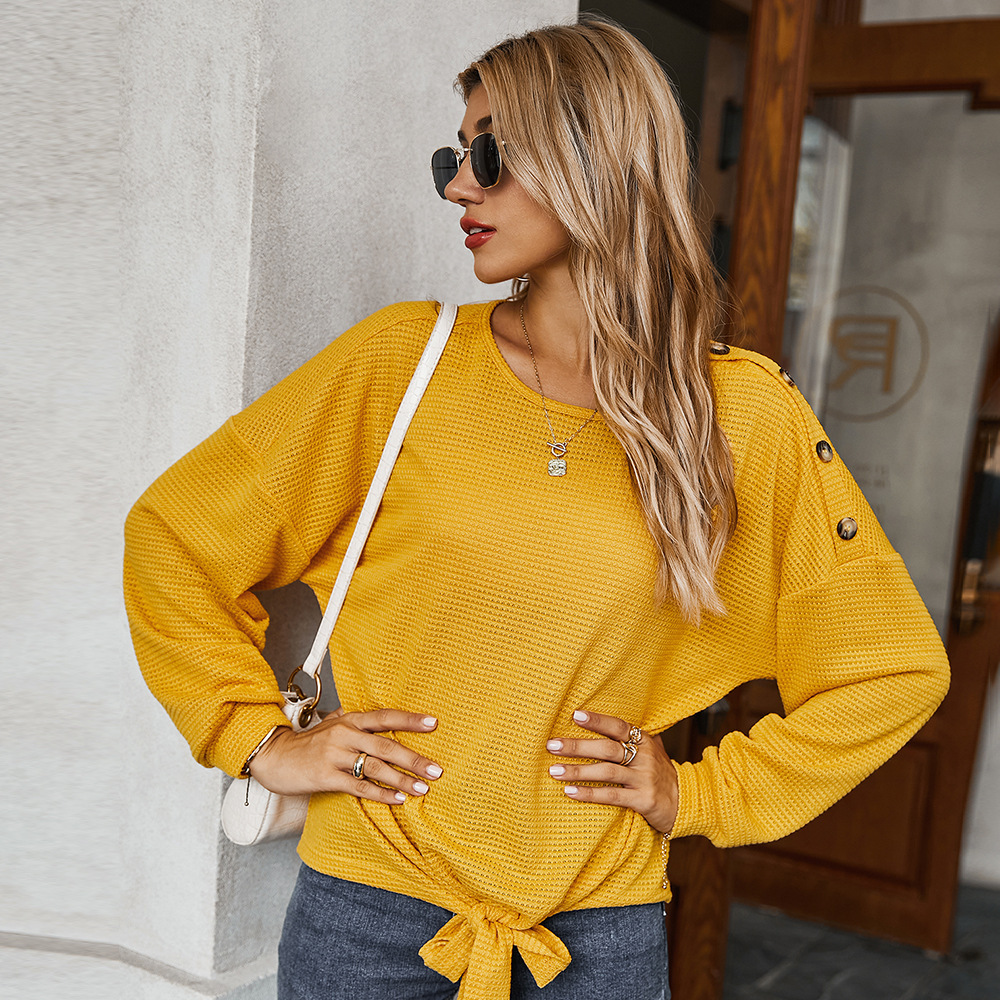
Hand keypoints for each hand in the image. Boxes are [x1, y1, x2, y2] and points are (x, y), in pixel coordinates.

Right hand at [249, 707, 442, 805]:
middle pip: (385, 745)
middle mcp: (344, 734)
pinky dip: (379, 794)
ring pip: (375, 767)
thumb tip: (389, 723)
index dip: (410, 720)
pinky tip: (396, 800)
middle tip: (436, 770)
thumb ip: (359, 724)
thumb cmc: (309, 743)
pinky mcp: (325, 777)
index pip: (385, 716)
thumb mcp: (334, 724)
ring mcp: (334, 755)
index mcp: (350, 719)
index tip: (434, 723)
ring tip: (422, 789)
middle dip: (413, 758)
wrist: (273, 756)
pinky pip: (358, 786)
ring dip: (401, 779)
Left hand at [546, 709, 678, 833]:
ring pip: (607, 772)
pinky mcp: (644, 800)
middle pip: (607, 748)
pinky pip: (612, 796)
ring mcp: (644, 779)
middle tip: (551, 745)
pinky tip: (570, 792)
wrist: (689, 802)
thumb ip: (634, 736)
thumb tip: (605, 719)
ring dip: (578, 771)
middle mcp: (645, 757)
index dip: (597, 720)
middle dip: (577, 747)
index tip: (575, 715)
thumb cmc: (661, 774)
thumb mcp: (654, 750)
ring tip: (554, 771)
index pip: (618, 726)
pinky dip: (590, 794)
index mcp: (645, 741)